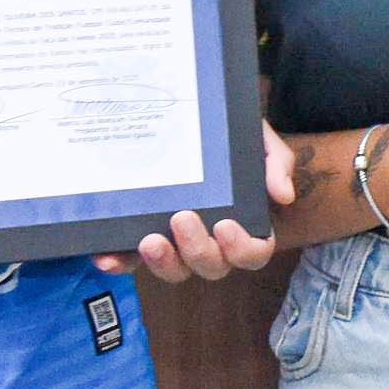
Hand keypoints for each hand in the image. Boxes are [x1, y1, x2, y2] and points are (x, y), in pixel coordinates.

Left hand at [101, 123, 293, 282]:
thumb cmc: (230, 135)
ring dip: (163, 263)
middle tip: (182, 217)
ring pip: (174, 271)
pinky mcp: (141, 238)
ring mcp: (175, 243)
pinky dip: (120, 263)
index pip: (253, 253)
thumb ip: (275, 162)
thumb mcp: (257, 138)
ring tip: (149, 240)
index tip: (226, 225)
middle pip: (212, 267)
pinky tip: (106, 256)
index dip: (242, 249)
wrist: (193, 117)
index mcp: (243, 224)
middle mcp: (210, 241)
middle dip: (198, 250)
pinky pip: (131, 261)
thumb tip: (282, 196)